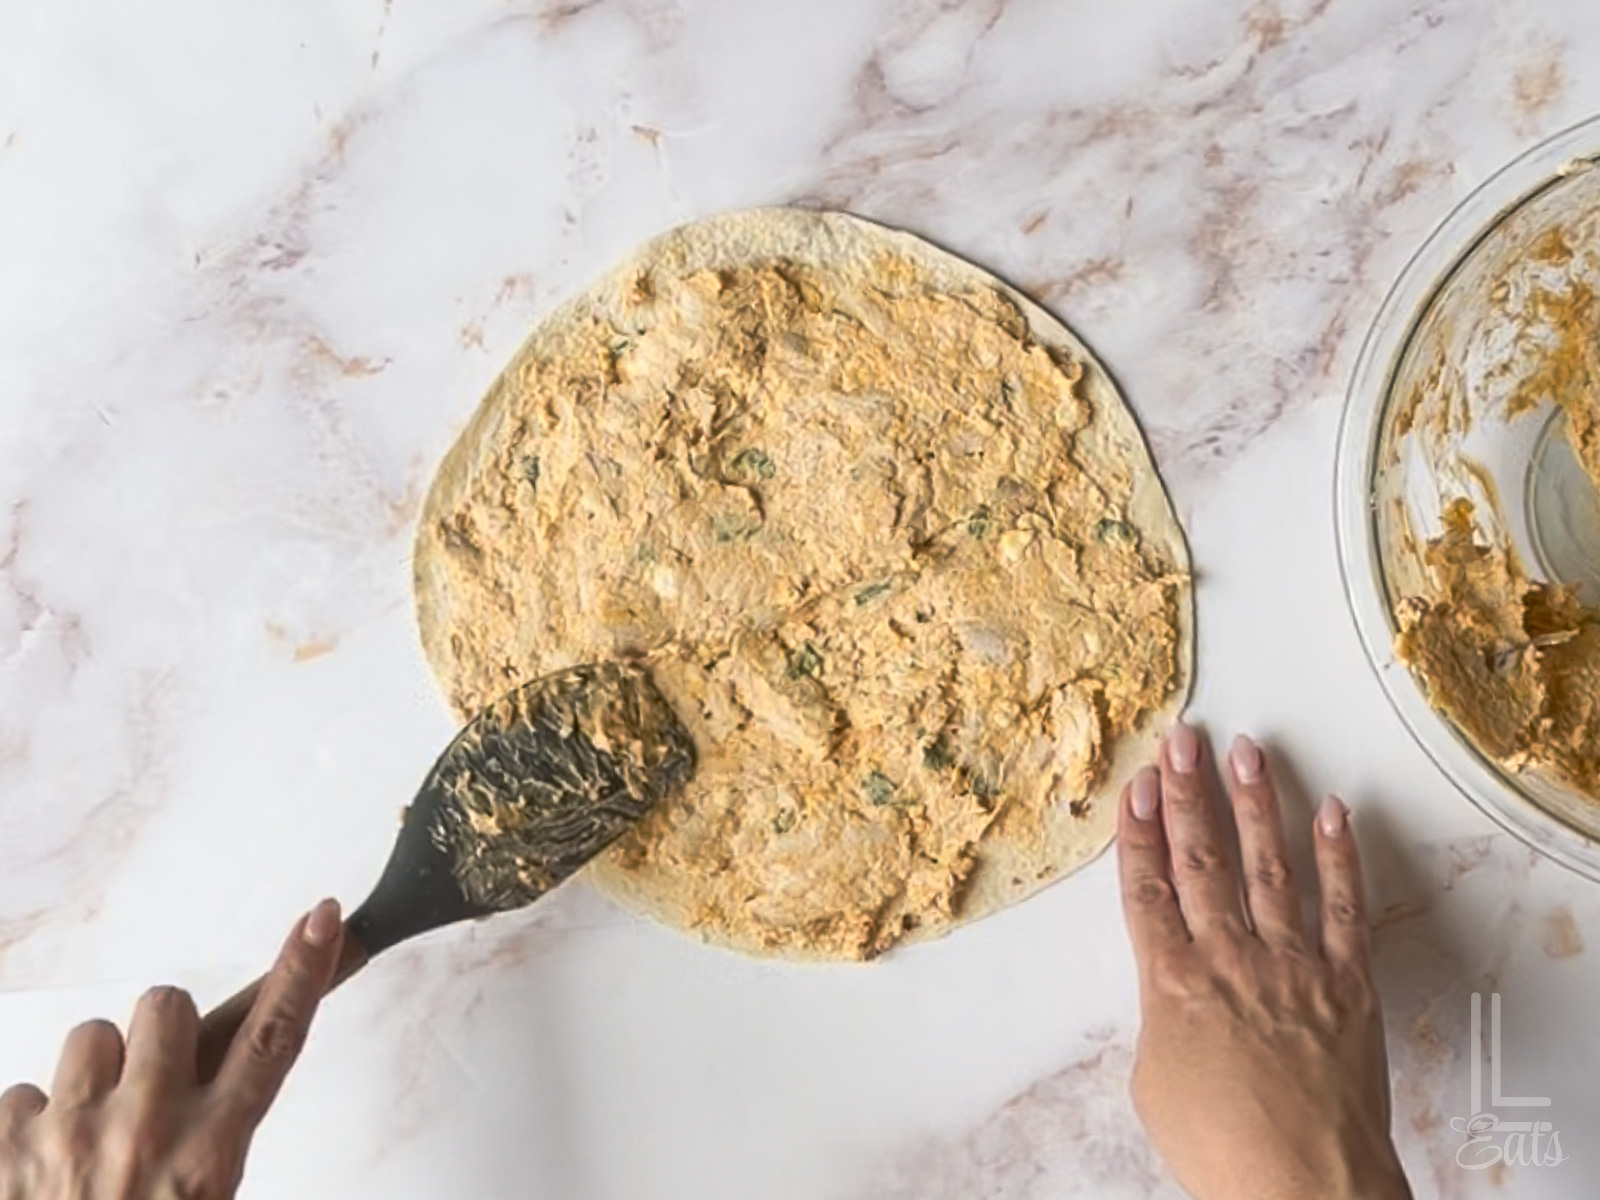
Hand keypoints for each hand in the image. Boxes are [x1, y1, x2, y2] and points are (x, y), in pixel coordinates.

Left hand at [0, 899, 342, 1199]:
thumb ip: (207, 1148)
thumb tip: (204, 1108)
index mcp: (210, 1153)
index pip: (273, 1038)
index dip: (303, 969)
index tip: (322, 916)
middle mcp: (147, 1127)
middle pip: (166, 1006)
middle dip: (158, 1032)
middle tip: (149, 1085)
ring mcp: (70, 1132)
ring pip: (88, 1037)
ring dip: (91, 1074)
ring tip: (87, 1135)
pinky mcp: (4, 1145)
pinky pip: (17, 1092)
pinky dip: (26, 1123)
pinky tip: (34, 1169)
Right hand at [1118, 723, 1411, 1199]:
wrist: (1303, 1187)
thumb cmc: (1223, 1150)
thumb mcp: (1154, 1083)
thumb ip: (1161, 1018)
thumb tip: (1173, 991)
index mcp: (1172, 982)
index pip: (1147, 887)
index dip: (1139, 830)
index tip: (1136, 784)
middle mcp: (1230, 959)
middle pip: (1201, 858)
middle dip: (1187, 793)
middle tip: (1182, 740)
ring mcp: (1293, 964)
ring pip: (1269, 866)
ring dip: (1255, 804)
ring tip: (1245, 752)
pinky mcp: (1347, 983)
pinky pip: (1344, 905)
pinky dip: (1339, 855)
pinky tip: (1331, 811)